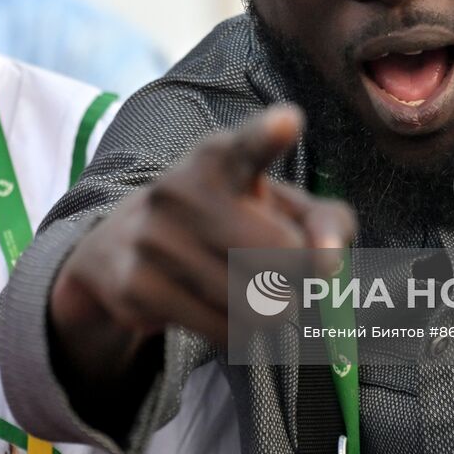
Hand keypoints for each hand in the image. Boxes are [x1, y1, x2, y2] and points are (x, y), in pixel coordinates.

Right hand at [51, 104, 355, 357]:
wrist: (124, 245)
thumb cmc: (228, 219)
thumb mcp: (279, 206)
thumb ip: (326, 222)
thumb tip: (328, 261)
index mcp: (220, 157)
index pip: (247, 145)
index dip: (269, 134)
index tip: (287, 122)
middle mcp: (181, 189)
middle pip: (282, 249)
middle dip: (300, 272)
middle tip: (287, 270)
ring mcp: (154, 238)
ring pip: (255, 300)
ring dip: (272, 308)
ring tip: (255, 290)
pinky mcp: (138, 285)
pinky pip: (223, 329)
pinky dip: (240, 331)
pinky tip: (222, 309)